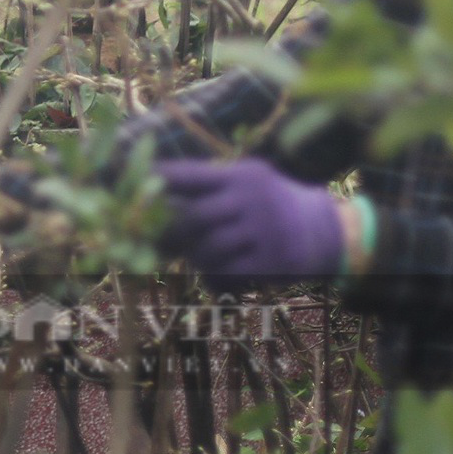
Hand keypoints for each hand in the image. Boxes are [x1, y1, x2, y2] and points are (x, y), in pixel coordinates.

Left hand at [155, 157, 342, 287]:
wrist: (324, 230)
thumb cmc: (270, 204)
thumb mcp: (247, 181)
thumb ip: (208, 186)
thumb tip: (152, 193)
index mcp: (240, 176)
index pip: (188, 175)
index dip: (155, 183)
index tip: (128, 187)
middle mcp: (251, 200)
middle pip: (192, 218)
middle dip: (167, 232)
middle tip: (152, 240)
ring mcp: (264, 232)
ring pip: (207, 250)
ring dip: (194, 257)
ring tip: (197, 255)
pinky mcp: (273, 263)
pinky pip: (227, 275)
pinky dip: (213, 278)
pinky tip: (217, 274)